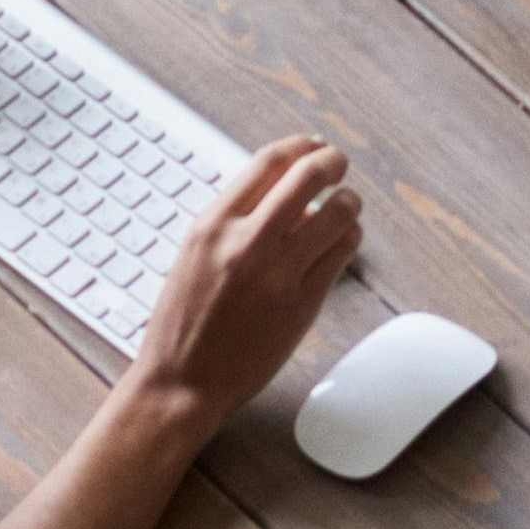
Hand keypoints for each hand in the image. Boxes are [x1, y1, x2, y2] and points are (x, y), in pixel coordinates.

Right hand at [129, 139, 361, 429]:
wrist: (182, 382)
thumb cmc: (183, 321)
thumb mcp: (194, 255)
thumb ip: (233, 221)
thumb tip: (282, 188)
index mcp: (211, 226)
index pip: (267, 163)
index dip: (299, 147)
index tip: (313, 145)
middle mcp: (245, 243)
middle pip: (306, 178)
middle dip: (331, 162)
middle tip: (339, 163)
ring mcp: (277, 275)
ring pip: (335, 215)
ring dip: (347, 201)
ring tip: (346, 204)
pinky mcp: (302, 305)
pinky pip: (340, 254)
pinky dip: (348, 238)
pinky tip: (342, 239)